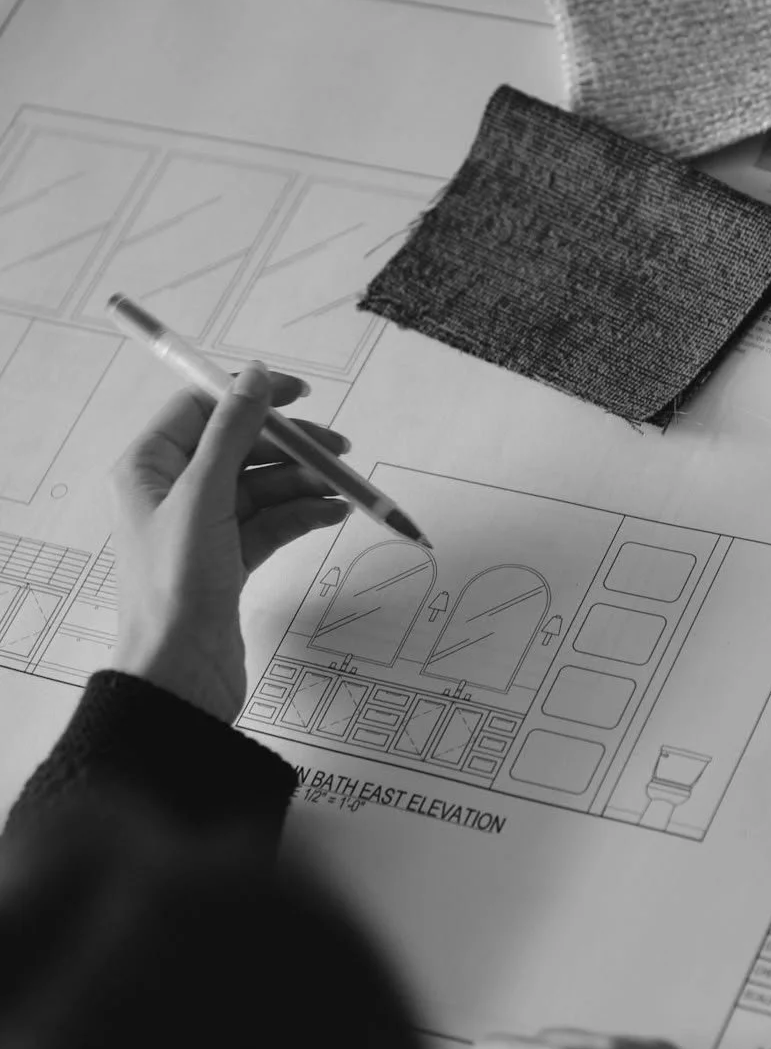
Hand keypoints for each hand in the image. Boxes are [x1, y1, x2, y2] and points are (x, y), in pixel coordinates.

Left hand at [110, 363, 350, 722]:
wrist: (180, 673)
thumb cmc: (175, 585)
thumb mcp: (204, 495)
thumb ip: (232, 431)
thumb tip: (254, 376)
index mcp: (149, 467)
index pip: (202, 409)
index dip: (251, 396)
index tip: (300, 394)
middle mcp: (172, 492)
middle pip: (239, 446)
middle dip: (289, 446)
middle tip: (338, 448)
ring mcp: (202, 527)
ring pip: (261, 485)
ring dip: (303, 482)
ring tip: (342, 488)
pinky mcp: (228, 559)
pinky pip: (271, 521)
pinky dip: (301, 514)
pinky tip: (332, 513)